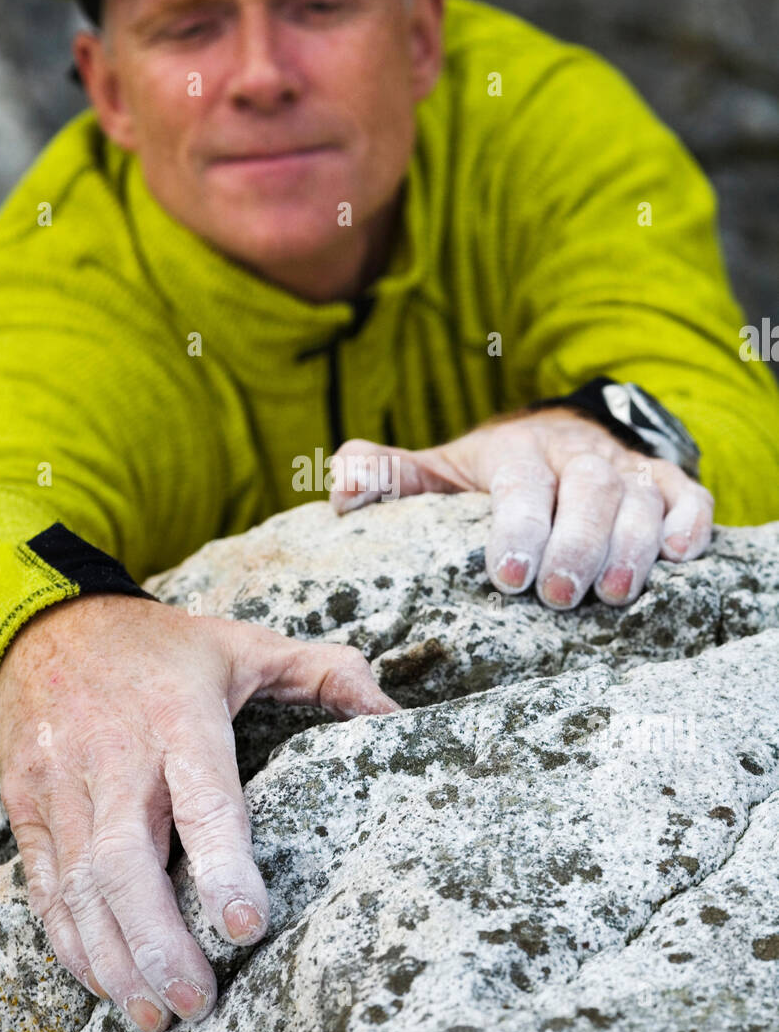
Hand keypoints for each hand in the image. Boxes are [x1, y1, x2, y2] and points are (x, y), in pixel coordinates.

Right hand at [0, 592, 397, 1031]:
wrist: (45, 626)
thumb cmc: (164, 648)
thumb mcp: (248, 643)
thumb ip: (327, 673)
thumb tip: (397, 715)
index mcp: (179, 715)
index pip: (203, 797)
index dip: (222, 864)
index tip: (248, 925)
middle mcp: (115, 755)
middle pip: (126, 860)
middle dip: (158, 941)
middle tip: (197, 1002)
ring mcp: (62, 784)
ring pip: (80, 885)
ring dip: (114, 958)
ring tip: (155, 1017)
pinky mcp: (27, 807)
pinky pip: (44, 887)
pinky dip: (71, 943)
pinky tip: (106, 984)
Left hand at [328, 406, 713, 608]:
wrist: (551, 435)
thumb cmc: (486, 474)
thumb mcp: (436, 473)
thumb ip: (389, 477)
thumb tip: (342, 488)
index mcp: (515, 453)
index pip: (521, 483)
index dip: (519, 525)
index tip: (509, 576)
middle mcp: (574, 456)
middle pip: (588, 488)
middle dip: (577, 542)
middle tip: (561, 596)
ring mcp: (624, 469)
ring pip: (638, 495)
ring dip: (632, 544)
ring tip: (615, 595)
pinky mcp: (662, 484)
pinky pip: (687, 494)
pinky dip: (690, 521)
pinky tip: (681, 555)